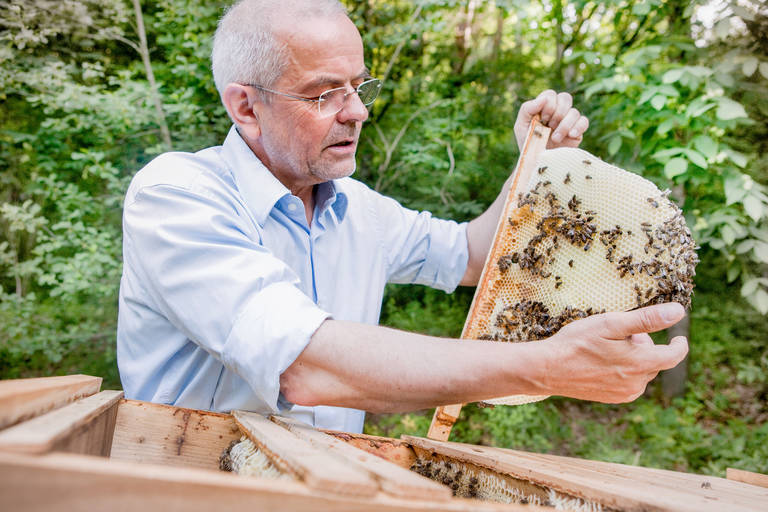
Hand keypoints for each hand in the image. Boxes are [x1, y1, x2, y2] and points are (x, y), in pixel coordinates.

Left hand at [514, 90, 588, 149]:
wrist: (536, 164)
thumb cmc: (527, 144)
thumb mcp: (520, 126)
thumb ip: (527, 109)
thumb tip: (543, 99)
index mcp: (544, 108)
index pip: (550, 94)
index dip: (548, 104)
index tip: (542, 119)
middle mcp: (557, 112)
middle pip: (565, 98)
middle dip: (557, 112)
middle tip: (549, 125)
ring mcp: (568, 121)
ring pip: (574, 111)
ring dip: (564, 124)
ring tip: (555, 139)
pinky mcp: (577, 132)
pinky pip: (584, 122)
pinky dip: (578, 127)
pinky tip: (571, 135)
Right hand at [542, 303, 688, 402]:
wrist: (548, 369)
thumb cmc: (577, 342)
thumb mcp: (611, 323)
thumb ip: (647, 319)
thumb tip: (678, 312)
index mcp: (641, 364)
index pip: (674, 356)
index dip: (679, 345)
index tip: (678, 337)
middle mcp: (637, 383)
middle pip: (654, 361)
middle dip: (644, 345)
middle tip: (619, 333)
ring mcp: (624, 393)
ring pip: (641, 372)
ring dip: (633, 359)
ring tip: (607, 348)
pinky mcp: (613, 398)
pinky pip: (629, 382)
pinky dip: (624, 371)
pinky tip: (602, 362)